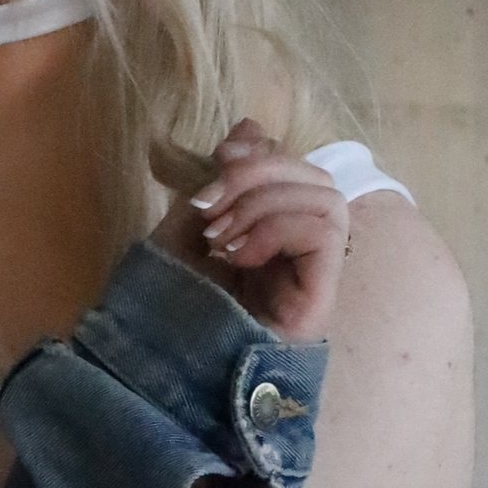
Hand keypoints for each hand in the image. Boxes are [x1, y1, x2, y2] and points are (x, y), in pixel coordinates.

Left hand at [155, 120, 349, 339]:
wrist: (162, 365)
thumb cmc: (172, 300)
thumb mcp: (188, 224)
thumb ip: (220, 178)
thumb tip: (250, 123)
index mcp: (274, 228)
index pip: (295, 167)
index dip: (263, 150)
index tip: (220, 154)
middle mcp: (303, 249)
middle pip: (315, 177)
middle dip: (259, 173)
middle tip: (210, 202)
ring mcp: (316, 274)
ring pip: (325, 199)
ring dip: (264, 202)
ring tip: (219, 234)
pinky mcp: (321, 296)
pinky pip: (323, 232)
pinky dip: (276, 228)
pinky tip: (239, 254)